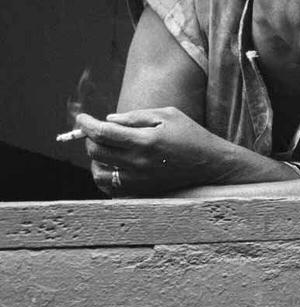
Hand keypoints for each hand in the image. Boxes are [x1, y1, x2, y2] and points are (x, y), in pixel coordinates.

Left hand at [78, 107, 231, 195]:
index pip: (102, 133)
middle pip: (96, 151)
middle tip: (96, 131)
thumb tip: (108, 120)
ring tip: (106, 149)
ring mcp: (139, 180)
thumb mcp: (168, 115)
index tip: (82, 118)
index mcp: (146, 141)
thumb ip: (135, 116)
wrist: (211, 165)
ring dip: (96, 159)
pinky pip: (109, 188)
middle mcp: (139, 163)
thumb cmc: (191, 135)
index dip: (86, 123)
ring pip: (98, 172)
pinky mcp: (142, 191)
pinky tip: (112, 165)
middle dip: (90, 138)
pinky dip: (104, 176)